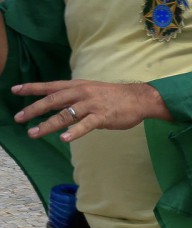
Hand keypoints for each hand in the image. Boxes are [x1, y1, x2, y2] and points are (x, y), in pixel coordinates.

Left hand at [11, 80, 170, 141]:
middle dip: (34, 109)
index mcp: (77, 86)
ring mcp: (91, 105)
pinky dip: (74, 132)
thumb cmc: (115, 96)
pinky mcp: (103, 117)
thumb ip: (75, 98)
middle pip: (53, 101)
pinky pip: (85, 125)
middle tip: (19, 118)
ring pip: (65, 115)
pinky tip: (64, 138)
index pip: (50, 86)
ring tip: (34, 133)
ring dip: (48, 125)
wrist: (139, 98)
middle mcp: (81, 93)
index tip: (15, 90)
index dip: (32, 88)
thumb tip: (62, 108)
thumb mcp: (91, 90)